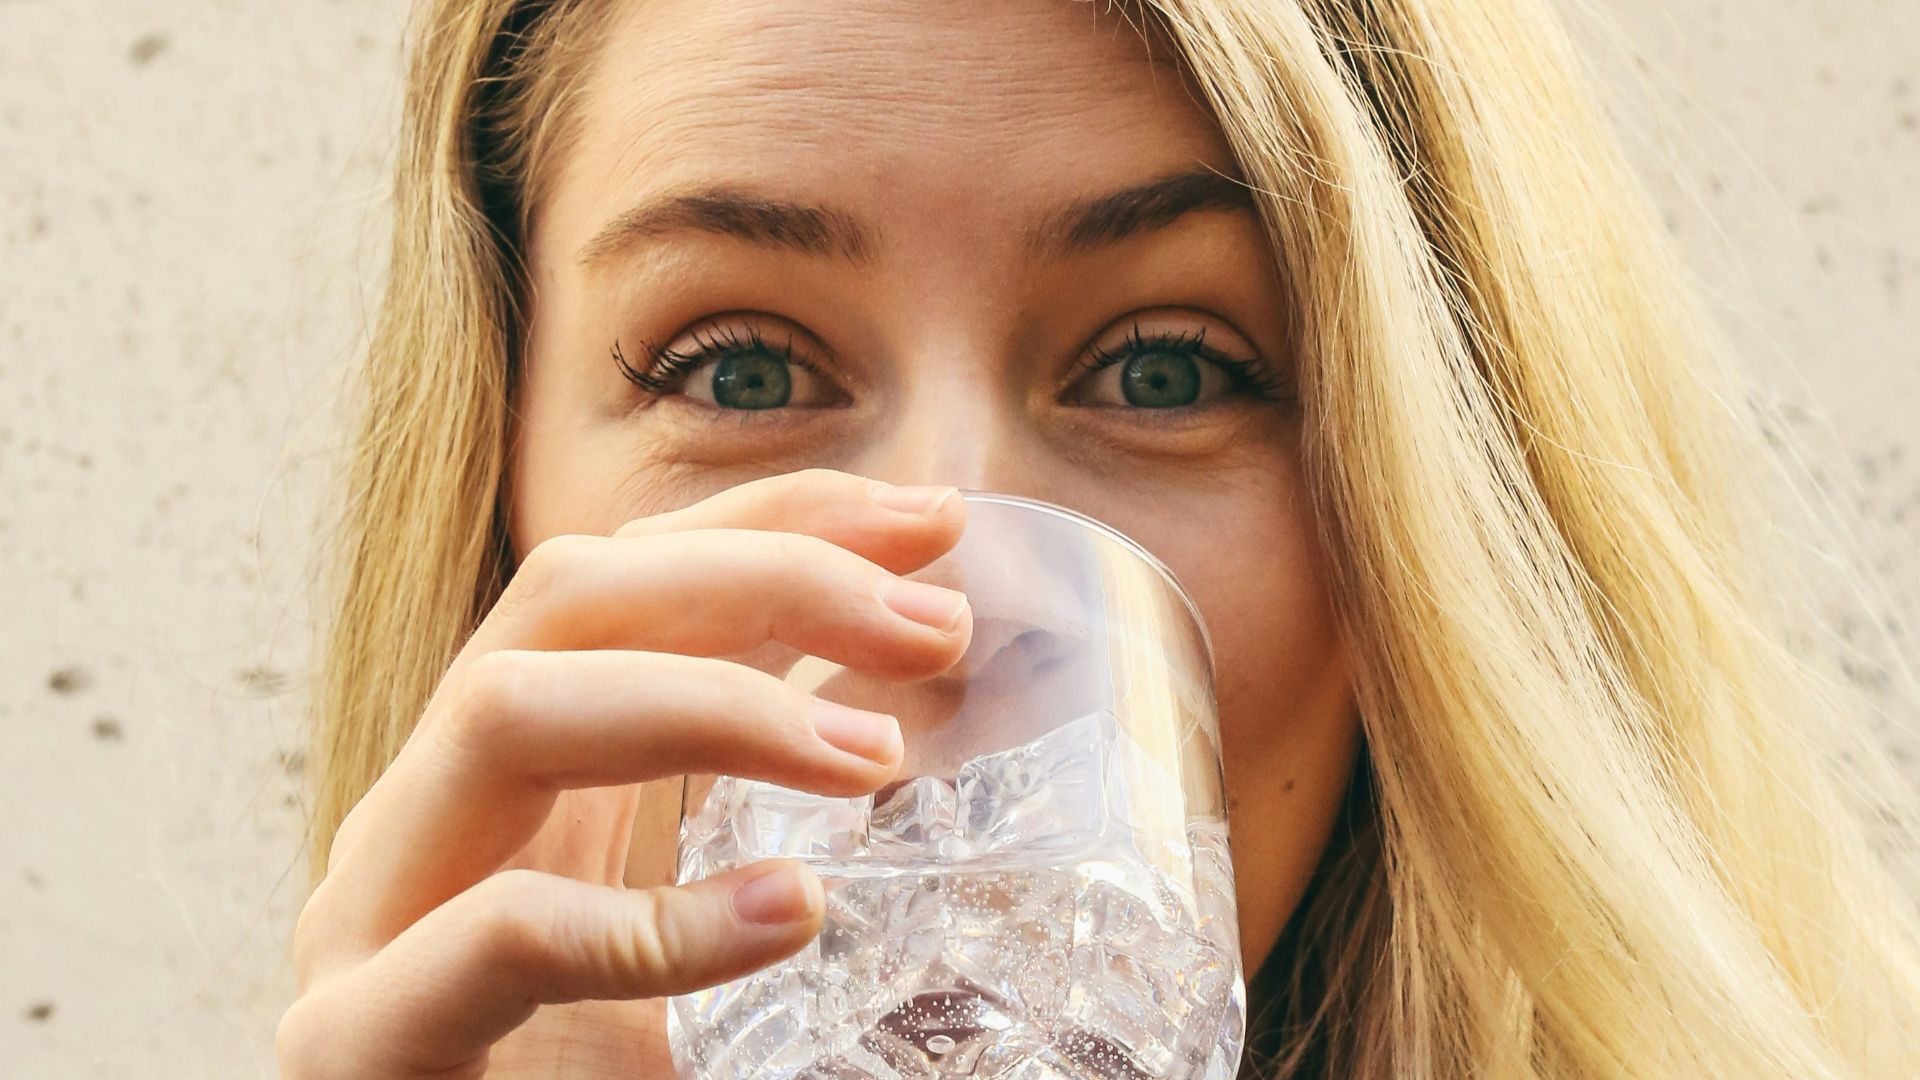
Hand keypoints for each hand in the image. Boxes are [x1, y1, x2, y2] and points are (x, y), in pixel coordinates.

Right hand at [278, 469, 971, 1077]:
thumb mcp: (683, 921)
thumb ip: (750, 820)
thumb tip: (911, 728)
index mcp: (510, 771)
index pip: (632, 576)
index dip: (778, 519)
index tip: (935, 522)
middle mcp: (431, 812)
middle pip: (568, 596)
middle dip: (764, 575)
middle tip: (940, 627)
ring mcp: (375, 916)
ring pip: (505, 708)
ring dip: (712, 704)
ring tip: (875, 758)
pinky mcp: (359, 1039)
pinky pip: (499, 933)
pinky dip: (651, 918)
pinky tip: (785, 913)